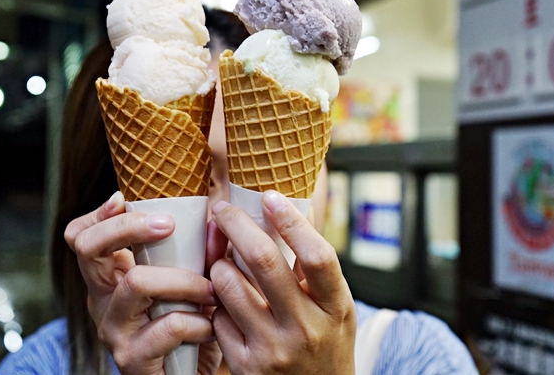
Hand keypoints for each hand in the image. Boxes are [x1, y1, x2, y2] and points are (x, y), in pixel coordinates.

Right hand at [64, 191, 221, 374]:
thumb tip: (219, 217)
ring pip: (136, 283)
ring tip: (209, 289)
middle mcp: (103, 301)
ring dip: (182, 280)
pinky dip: (197, 322)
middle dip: (128, 227)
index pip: (81, 237)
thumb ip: (203, 251)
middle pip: (88, 248)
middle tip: (169, 225)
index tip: (124, 197)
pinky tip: (210, 327)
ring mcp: (114, 331)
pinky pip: (166, 327)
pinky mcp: (133, 360)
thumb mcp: (191, 283)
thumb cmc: (190, 327)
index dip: (97, 214)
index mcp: (112, 278)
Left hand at [209, 191, 355, 374]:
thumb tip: (296, 209)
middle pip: (265, 261)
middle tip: (223, 208)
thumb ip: (316, 266)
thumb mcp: (336, 307)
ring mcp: (274, 350)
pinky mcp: (245, 366)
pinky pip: (218, 317)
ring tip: (221, 260)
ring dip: (218, 263)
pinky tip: (224, 301)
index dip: (292, 221)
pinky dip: (217, 302)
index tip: (270, 196)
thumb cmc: (326, 343)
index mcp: (335, 307)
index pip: (317, 255)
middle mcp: (306, 328)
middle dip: (237, 225)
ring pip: (229, 286)